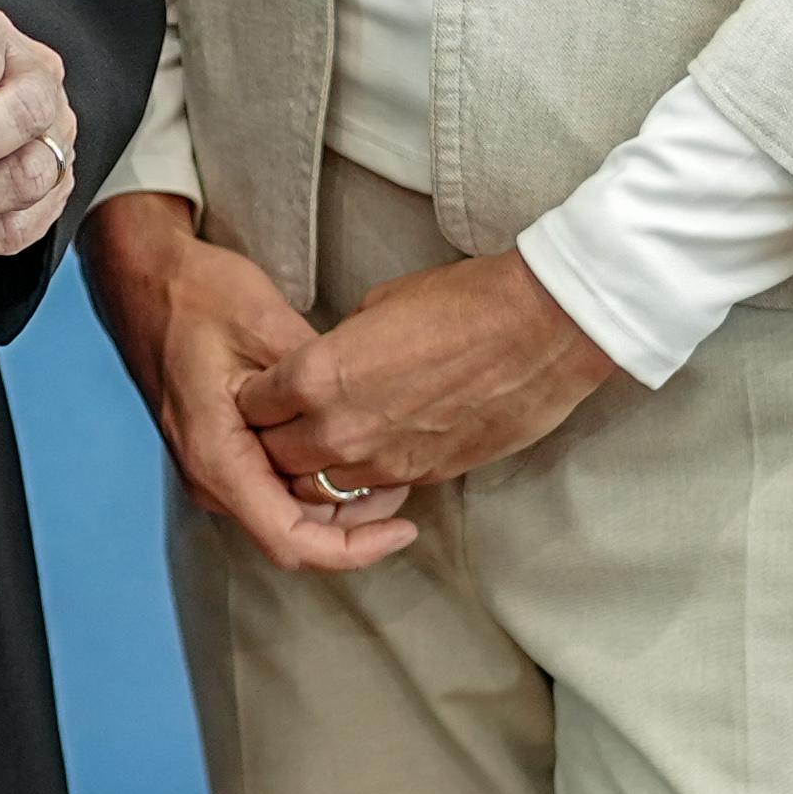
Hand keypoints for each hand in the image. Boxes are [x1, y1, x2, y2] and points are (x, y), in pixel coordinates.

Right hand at [86, 190, 404, 574]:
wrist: (146, 280)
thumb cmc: (195, 296)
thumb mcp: (266, 325)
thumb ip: (316, 382)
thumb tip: (368, 415)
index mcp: (217, 457)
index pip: (291, 540)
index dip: (355, 549)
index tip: (403, 529)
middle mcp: (212, 477)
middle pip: (296, 536)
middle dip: (358, 526)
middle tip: (410, 482)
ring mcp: (215, 470)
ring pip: (290, 517)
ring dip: (342, 506)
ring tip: (391, 465)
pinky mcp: (225, 455)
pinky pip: (278, 490)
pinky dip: (320, 484)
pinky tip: (355, 452)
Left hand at [244, 249, 626, 511]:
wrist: (541, 331)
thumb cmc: (464, 303)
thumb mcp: (378, 305)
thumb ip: (338, 349)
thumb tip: (331, 364)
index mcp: (316, 376)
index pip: (252, 407)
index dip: (255, 398)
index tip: (264, 390)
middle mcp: (339, 428)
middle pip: (274, 457)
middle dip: (274, 441)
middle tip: (288, 423)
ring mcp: (382, 461)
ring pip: (318, 487)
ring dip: (316, 468)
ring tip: (331, 440)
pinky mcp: (423, 477)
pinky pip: (371, 491)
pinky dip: (364, 478)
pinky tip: (375, 450)